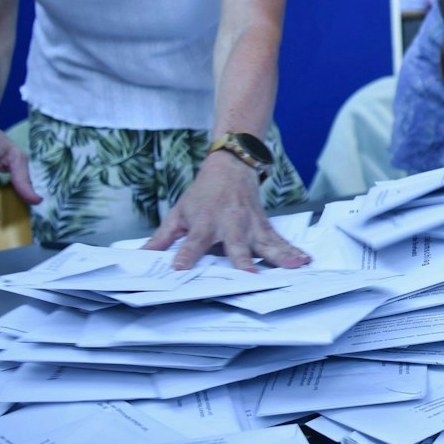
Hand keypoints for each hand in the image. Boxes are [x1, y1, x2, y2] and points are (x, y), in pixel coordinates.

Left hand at [143, 153, 309, 270]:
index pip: (193, 242)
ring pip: (266, 243)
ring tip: (294, 267)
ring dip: (281, 256)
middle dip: (244, 260)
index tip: (179, 268)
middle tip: (249, 276)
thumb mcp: (178, 214)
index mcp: (205, 223)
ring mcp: (251, 225)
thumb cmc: (203, 195)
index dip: (186, 255)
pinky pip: (279, 241)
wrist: (231, 166)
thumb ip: (161, 239)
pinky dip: (293, 250)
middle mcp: (230, 225)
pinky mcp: (264, 226)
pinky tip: (305, 259)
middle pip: (237, 245)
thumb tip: (138, 257)